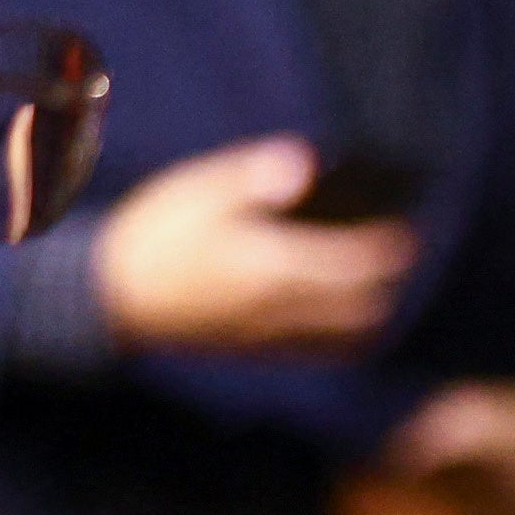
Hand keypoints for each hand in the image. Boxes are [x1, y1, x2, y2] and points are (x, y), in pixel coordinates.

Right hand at [97, 137, 414, 356]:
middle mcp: (276, 308)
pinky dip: (341, 337)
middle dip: (388, 282)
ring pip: (341, 337)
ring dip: (371, 312)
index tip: (408, 230)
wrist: (107, 297)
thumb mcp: (199, 191)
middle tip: (404, 253)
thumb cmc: (154, 235)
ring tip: (384, 284)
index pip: (351, 264)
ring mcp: (265, 335)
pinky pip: (313, 352)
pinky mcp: (250, 349)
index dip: (386, 249)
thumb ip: (255, 176)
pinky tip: (344, 317)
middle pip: (359, 307)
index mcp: (268, 265)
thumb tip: (306, 162)